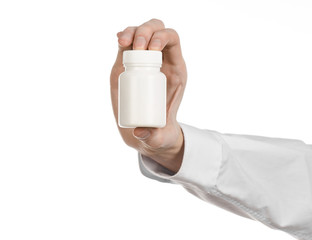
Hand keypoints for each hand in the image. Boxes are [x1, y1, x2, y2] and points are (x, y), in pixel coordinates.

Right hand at [110, 19, 186, 172]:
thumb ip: (152, 136)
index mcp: (175, 70)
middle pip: (157, 30)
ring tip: (122, 41)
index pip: (173, 41)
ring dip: (131, 31)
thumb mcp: (160, 136)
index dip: (162, 37)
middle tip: (136, 46)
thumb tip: (140, 132)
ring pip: (140, 33)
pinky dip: (122, 37)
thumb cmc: (159, 132)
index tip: (151, 49)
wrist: (149, 130)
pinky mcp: (129, 65)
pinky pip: (127, 46)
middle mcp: (161, 61)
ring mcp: (144, 61)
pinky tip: (118, 39)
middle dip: (146, 31)